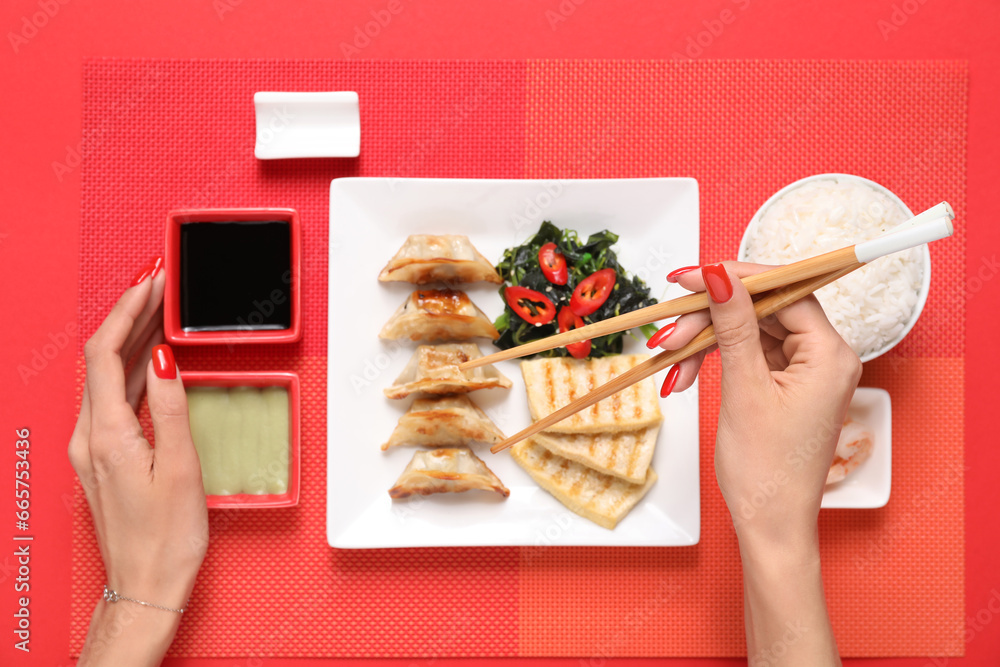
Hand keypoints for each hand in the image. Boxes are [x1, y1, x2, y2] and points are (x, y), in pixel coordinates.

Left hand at [69, 257, 207, 665]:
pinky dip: (132, 369)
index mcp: (106, 435)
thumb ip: (170, 408)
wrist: (145, 585)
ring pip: (107, 377)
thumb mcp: (180, 468)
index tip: (151, 282)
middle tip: (160, 285)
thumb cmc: (165, 538)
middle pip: (103, 359)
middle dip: (130, 315)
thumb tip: (162, 359)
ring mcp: (93, 447)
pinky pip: (113, 398)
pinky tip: (152, 360)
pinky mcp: (103, 457)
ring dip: (132, 339)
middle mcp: (90, 437)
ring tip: (162, 311)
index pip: (106, 353)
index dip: (127, 311)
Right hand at [655, 262, 856, 665]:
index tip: (692, 276)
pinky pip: (748, 355)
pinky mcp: (786, 386)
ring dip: (706, 341)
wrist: (770, 526)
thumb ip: (733, 326)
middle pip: (762, 310)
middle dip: (710, 318)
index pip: (784, 291)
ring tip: (670, 358)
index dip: (735, 279)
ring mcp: (805, 372)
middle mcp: (825, 358)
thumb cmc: (767, 472)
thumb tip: (721, 276)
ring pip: (749, 332)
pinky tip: (685, 374)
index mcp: (830, 354)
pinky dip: (716, 360)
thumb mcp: (743, 389)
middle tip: (669, 327)